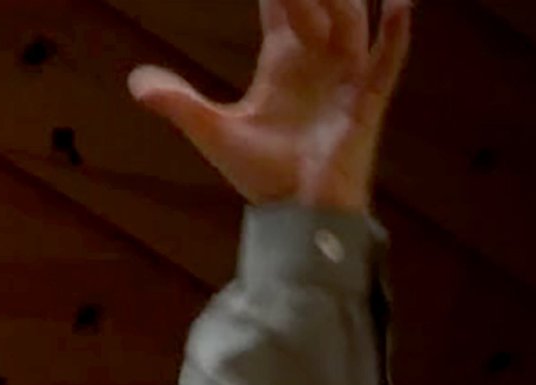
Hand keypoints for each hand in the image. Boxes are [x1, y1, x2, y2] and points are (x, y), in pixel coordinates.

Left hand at [129, 0, 412, 212]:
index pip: (283, 9)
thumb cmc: (259, 173)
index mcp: (282, 64)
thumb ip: (178, 103)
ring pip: (352, 22)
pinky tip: (400, 1)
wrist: (294, 213)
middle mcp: (318, 62)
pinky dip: (396, 30)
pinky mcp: (368, 100)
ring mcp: (346, 77)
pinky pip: (388, 59)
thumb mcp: (213, 131)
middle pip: (320, 5)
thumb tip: (135, 81)